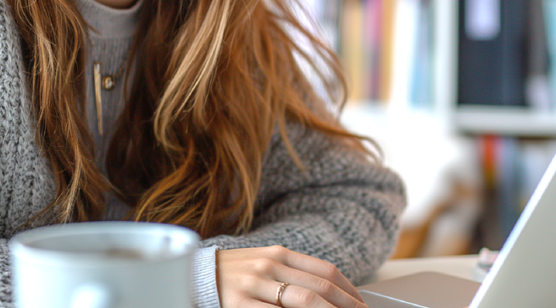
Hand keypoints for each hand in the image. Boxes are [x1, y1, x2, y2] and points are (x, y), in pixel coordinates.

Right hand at [215, 246, 367, 307]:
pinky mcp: (240, 304)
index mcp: (281, 254)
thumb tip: (329, 292)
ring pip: (304, 302)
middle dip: (347, 307)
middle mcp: (270, 265)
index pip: (326, 272)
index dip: (350, 291)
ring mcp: (255, 284)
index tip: (363, 306)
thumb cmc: (234, 274)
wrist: (192, 276)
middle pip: (320, 288)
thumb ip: (293, 274)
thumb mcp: (265, 265)